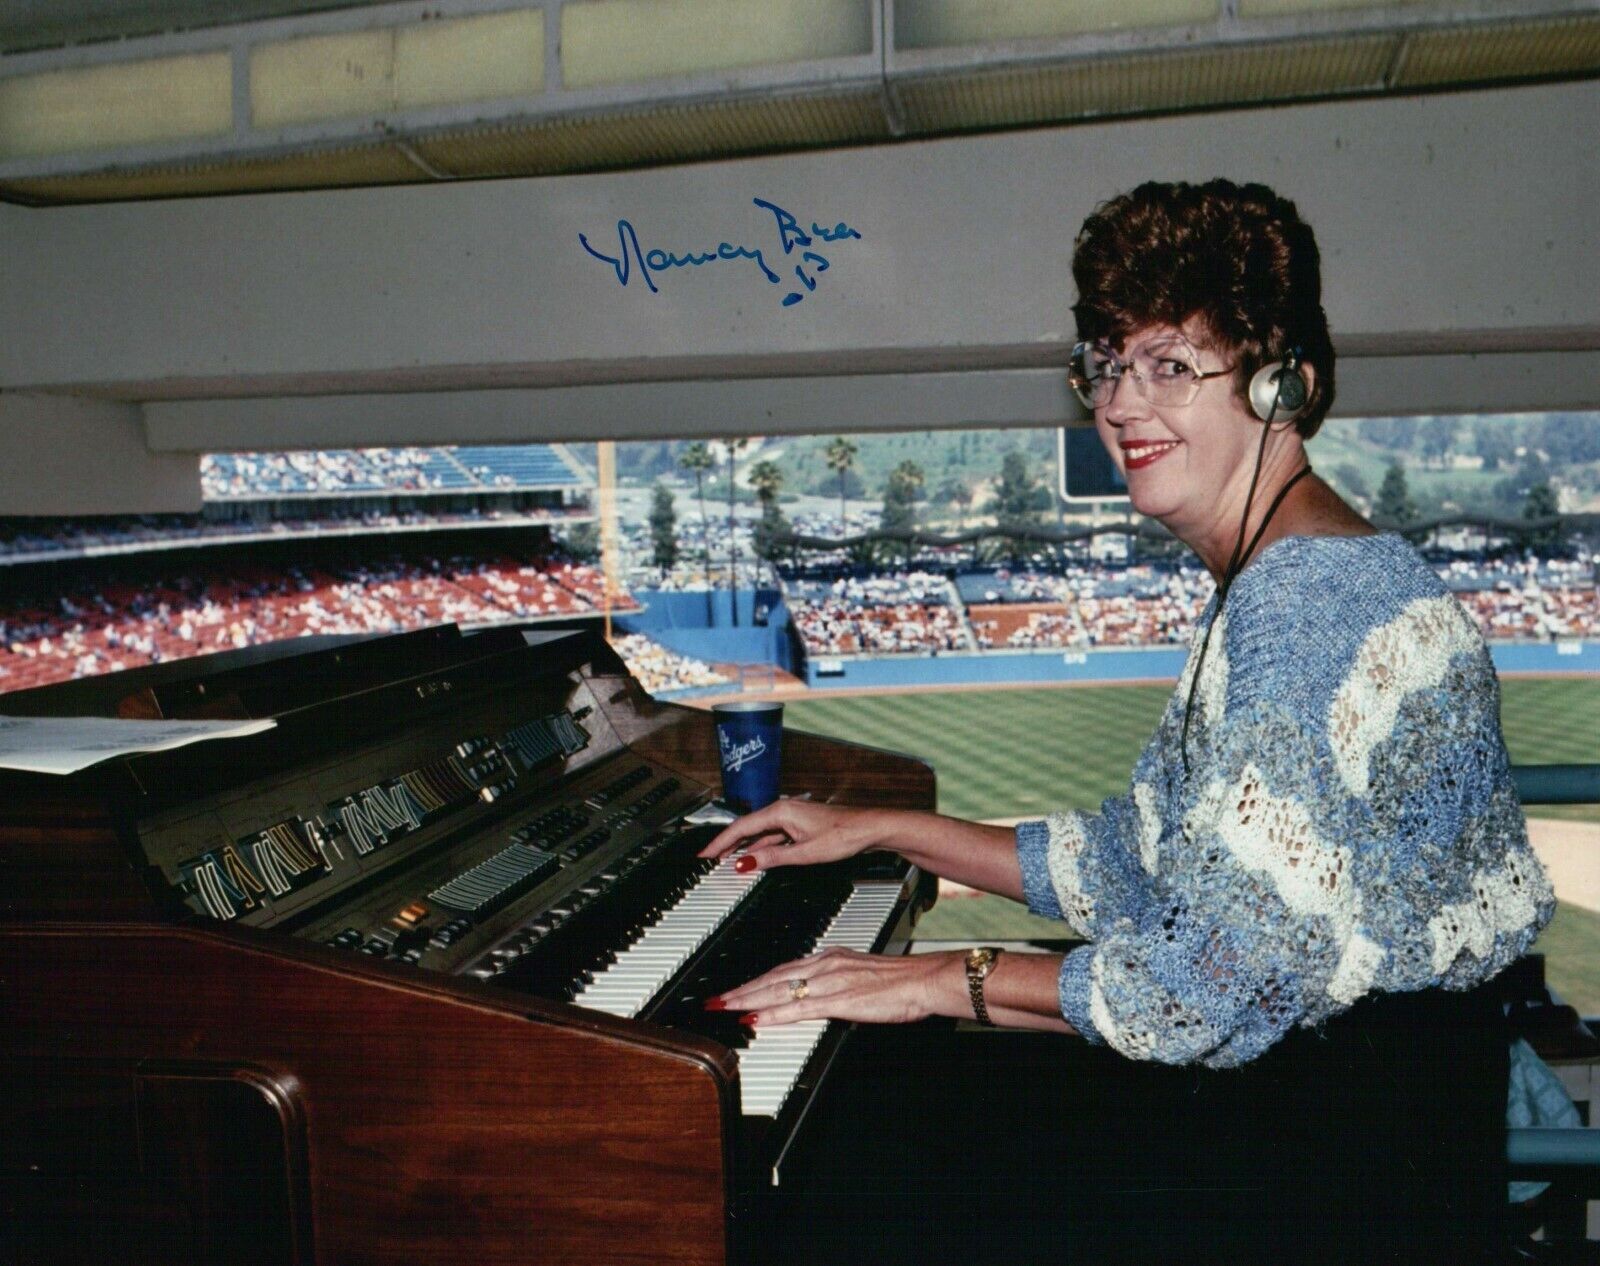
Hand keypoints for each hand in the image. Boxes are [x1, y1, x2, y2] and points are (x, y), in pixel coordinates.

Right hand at [696, 800, 888, 872]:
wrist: (869, 828)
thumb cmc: (843, 835)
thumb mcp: (804, 852)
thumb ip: (772, 857)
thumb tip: (745, 862)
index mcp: (780, 812)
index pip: (740, 827)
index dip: (720, 842)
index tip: (704, 854)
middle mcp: (783, 810)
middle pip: (747, 828)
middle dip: (727, 844)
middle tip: (709, 859)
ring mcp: (792, 817)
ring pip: (760, 833)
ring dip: (744, 847)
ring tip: (727, 860)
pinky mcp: (800, 825)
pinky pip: (773, 836)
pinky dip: (761, 846)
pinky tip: (756, 856)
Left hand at [709, 946, 965, 1026]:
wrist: (925, 979)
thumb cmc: (902, 982)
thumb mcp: (861, 976)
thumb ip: (837, 983)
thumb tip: (821, 995)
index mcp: (830, 958)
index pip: (783, 968)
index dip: (755, 980)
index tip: (735, 989)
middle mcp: (825, 965)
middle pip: (772, 977)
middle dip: (740, 990)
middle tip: (715, 1000)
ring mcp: (829, 981)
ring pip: (778, 990)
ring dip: (747, 1000)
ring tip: (724, 1009)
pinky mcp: (838, 1000)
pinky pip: (798, 1008)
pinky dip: (773, 1014)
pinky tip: (757, 1021)